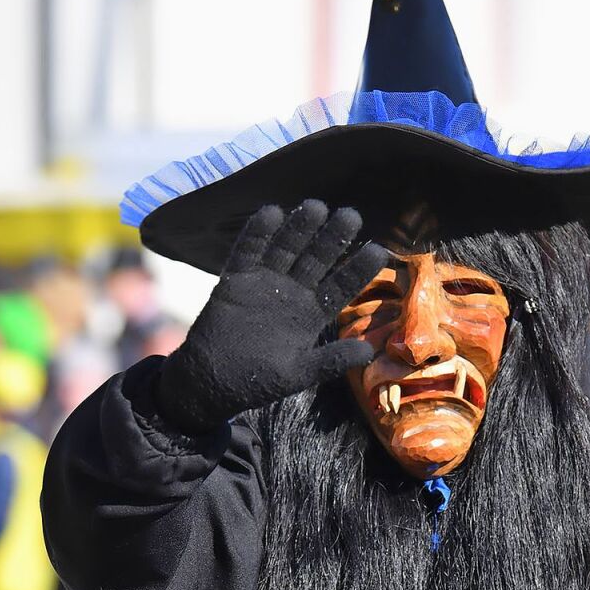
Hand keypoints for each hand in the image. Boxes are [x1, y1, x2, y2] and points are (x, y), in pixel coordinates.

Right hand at [155, 199, 387, 433]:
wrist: (211, 382)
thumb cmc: (258, 379)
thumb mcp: (299, 373)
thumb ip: (331, 361)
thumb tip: (370, 352)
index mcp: (312, 313)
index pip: (340, 286)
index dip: (357, 270)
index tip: (378, 251)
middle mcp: (293, 291)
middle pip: (317, 259)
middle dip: (333, 239)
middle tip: (351, 216)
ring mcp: (265, 282)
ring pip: (286, 249)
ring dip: (299, 228)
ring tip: (317, 207)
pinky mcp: (236, 279)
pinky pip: (248, 252)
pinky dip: (258, 234)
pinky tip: (271, 212)